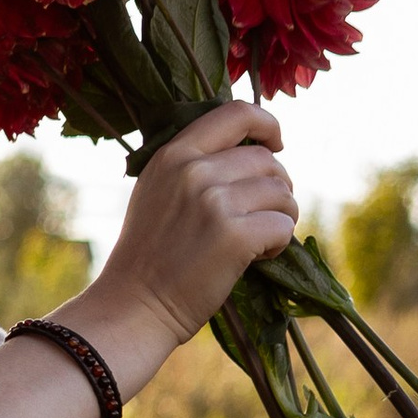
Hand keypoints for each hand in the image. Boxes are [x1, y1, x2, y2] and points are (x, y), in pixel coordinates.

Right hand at [81, 102, 296, 381]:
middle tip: (261, 215)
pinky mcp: (235, 236)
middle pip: (268, 161)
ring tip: (258, 240)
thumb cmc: (149, 253)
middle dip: (277, 188)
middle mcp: (194, 170)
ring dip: (281, 217)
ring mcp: (215, 202)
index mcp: (174, 154)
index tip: (276, 145)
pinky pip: (283, 227)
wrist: (134, 305)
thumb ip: (192, 164)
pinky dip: (278, 244)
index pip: (236, 113)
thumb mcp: (156, 190)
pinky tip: (256, 258)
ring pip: (282, 194)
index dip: (267, 124)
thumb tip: (250, 149)